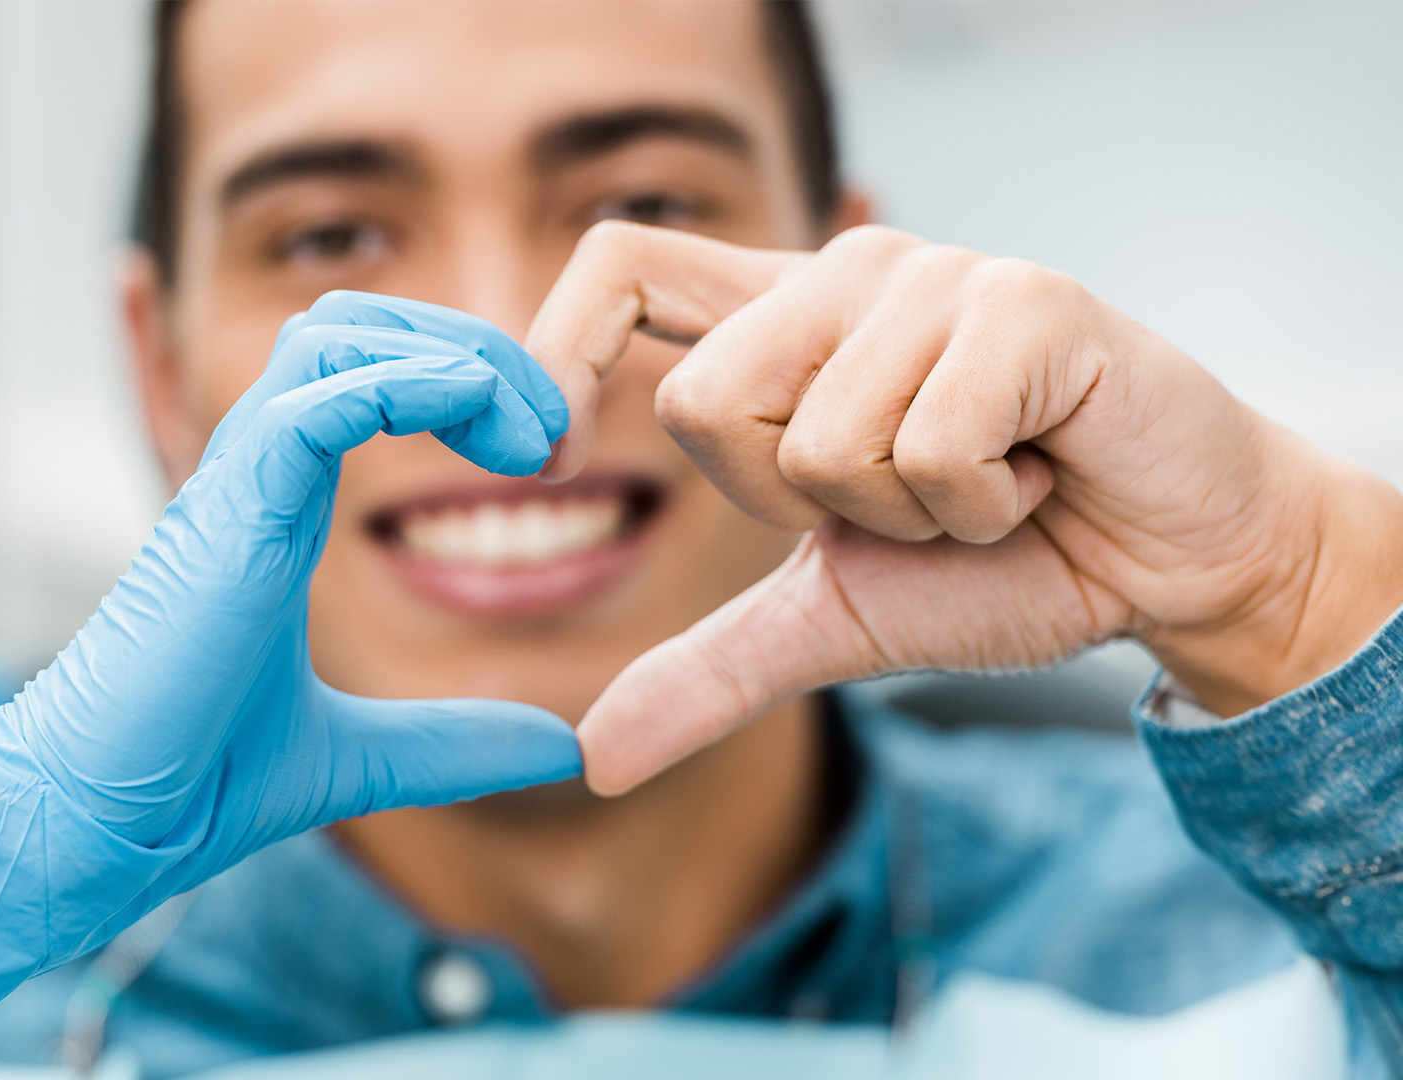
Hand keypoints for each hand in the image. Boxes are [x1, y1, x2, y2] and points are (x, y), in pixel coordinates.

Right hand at [4, 288, 577, 857]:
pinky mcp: (231, 510)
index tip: (543, 456)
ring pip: (338, 334)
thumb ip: (457, 743)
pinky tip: (476, 420)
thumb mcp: (364, 759)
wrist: (97, 821)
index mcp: (282, 505)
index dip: (466, 383)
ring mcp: (238, 483)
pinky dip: (408, 385)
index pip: (371, 373)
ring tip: (526, 437)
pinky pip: (320, 396)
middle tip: (551, 431)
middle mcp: (257, 474)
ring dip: (451, 357)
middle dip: (470, 345)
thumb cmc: (192, 782)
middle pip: (362, 325)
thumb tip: (563, 751)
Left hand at [528, 222, 1402, 794]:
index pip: (621, 267)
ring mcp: (934, 277)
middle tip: (897, 504)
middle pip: (700, 403)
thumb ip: (708, 669)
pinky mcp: (1026, 302)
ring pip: (819, 441)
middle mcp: (841, 275)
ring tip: (985, 486)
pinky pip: (927, 446)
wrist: (1171, 563)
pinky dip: (978, 507)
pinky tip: (1036, 472)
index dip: (557, 346)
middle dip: (790, 509)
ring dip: (906, 517)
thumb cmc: (1001, 562)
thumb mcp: (830, 618)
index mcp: (780, 325)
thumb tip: (589, 758)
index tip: (549, 458)